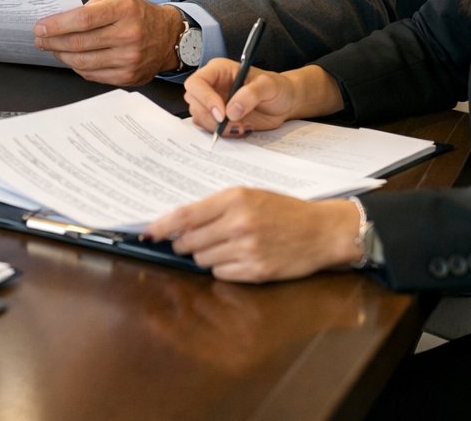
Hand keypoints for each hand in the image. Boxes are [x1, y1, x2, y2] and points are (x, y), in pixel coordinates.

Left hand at [33, 0, 179, 85]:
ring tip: (53, 49)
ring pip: (83, 62)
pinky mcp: (128, 77)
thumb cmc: (139, 15)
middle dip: (52, 42)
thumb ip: (91, 7)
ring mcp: (129, 59)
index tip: (40, 27)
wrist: (169, 37)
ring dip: (61, 56)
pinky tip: (72, 58)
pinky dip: (77, 67)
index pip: (82, 20)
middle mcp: (129, 36)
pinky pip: (92, 75)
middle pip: (79, 43)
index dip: (56, 25)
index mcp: (124, 11)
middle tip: (40, 39)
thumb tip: (60, 21)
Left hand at [146, 190, 362, 282]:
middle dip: (184, 243)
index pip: (185, 215)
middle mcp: (239, 224)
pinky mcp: (256, 271)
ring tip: (226, 246)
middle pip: (189, 241)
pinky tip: (239, 258)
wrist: (322, 231)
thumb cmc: (283, 211)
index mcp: (234, 199)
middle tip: (191, 241)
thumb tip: (179, 223)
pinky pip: (220, 274)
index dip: (162, 226)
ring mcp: (248, 249)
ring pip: (202, 260)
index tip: (148, 233)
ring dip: (205, 256)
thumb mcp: (248, 196)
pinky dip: (223, 268)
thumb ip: (215, 207)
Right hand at [183, 60, 295, 136]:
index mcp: (218, 70)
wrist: (284, 103)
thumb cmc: (277, 88)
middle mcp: (211, 86)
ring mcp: (213, 103)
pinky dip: (224, 133)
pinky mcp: (218, 118)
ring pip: (199, 117)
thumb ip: (251, 94)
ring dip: (218, 127)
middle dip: (210, 117)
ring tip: (242, 125)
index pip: (197, 83)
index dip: (204, 99)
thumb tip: (231, 111)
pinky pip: (209, 128)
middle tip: (232, 124)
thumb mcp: (269, 85)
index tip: (222, 114)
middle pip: (193, 102)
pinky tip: (241, 128)